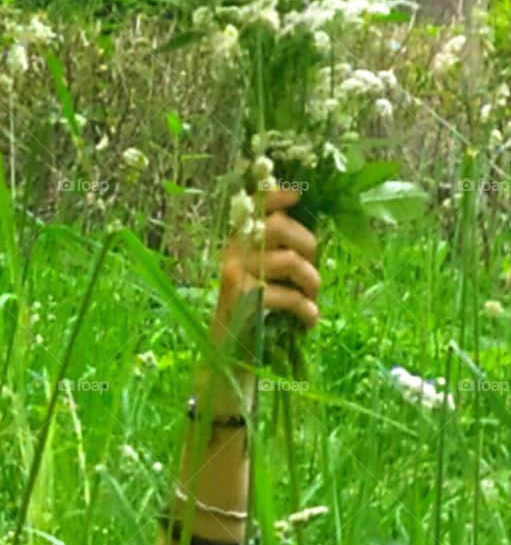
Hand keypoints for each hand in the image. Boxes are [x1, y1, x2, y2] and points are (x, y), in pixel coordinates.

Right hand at [213, 188, 319, 344]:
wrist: (229, 349)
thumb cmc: (253, 308)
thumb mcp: (262, 274)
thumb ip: (277, 250)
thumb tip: (311, 236)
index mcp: (238, 240)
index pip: (254, 205)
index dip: (276, 195)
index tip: (298, 196)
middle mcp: (233, 251)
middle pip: (279, 226)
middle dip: (308, 245)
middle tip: (314, 270)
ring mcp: (237, 273)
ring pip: (290, 260)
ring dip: (312, 282)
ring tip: (313, 300)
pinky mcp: (245, 299)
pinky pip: (288, 295)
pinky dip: (306, 309)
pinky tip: (309, 320)